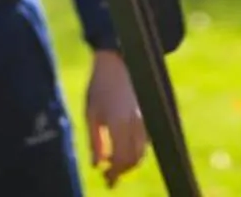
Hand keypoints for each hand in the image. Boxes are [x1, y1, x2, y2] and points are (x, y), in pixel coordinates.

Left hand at [83, 48, 148, 185]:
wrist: (119, 61)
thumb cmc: (100, 86)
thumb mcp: (91, 114)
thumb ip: (95, 141)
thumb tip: (97, 165)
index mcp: (119, 124)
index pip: (121, 160)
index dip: (114, 173)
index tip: (106, 179)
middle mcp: (137, 123)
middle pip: (135, 159)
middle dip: (122, 170)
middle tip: (110, 175)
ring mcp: (146, 118)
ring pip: (143, 150)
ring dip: (130, 160)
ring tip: (115, 162)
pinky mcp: (150, 113)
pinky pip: (146, 139)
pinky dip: (136, 149)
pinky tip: (124, 147)